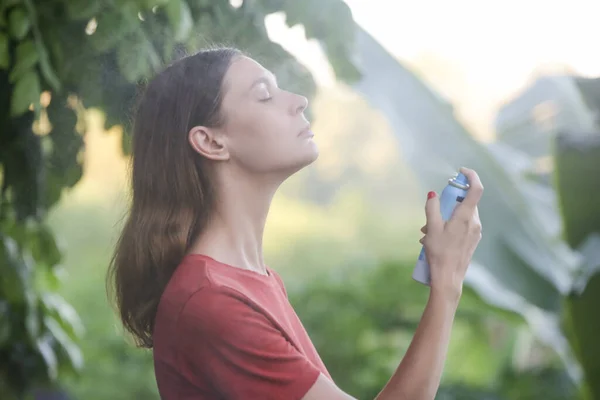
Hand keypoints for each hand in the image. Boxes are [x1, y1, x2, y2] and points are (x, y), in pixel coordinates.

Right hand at [420, 167, 483, 301]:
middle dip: (447, 203)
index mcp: (466, 217)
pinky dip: (449, 226)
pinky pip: (462, 226)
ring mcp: (475, 233)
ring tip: (427, 233)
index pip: (476, 189)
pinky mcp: (472, 241)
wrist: (449, 278)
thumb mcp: (431, 228)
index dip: (470, 176)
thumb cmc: (439, 253)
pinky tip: (434, 239)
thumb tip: (432, 194)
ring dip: (445, 218)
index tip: (460, 171)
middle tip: (431, 214)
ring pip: (461, 215)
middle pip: (464, 202)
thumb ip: (432, 208)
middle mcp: (475, 223)